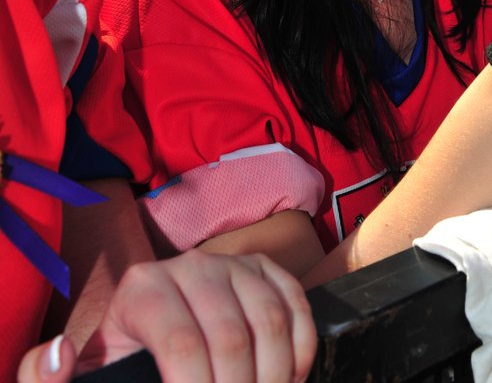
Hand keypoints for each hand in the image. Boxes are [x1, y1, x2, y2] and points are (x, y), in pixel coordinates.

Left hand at [19, 251, 315, 382]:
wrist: (148, 345)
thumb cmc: (119, 368)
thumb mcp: (87, 374)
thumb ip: (48, 376)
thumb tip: (58, 352)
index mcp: (143, 287)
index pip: (182, 347)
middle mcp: (190, 264)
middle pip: (233, 338)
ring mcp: (232, 263)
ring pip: (272, 322)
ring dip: (274, 377)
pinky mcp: (265, 270)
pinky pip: (297, 305)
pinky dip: (300, 351)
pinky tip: (286, 380)